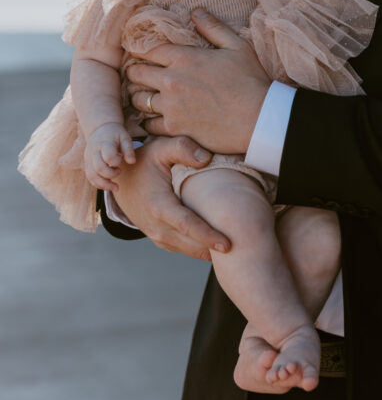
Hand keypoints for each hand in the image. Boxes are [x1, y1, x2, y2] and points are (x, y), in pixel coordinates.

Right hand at [84, 121, 135, 190]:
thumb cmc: (115, 134)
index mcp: (104, 143)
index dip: (116, 161)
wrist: (100, 128)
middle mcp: (94, 151)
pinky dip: (98, 184)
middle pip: (98, 168)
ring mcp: (88, 158)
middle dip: (111, 174)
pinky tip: (108, 186)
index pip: (108, 156)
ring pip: (92, 175)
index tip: (121, 159)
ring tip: (116, 187)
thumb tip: (132, 162)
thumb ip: (128, 149)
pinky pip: (90, 177)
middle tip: (119, 171)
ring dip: (104, 184)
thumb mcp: (125, 137)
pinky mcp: (87, 164)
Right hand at [113, 135, 229, 258]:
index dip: (208, 236)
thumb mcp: (162, 147)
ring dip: (209, 251)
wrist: (119, 179)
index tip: (228, 245)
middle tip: (243, 250)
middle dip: (215, 249)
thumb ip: (183, 148)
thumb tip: (206, 158)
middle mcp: (156, 226)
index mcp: (158, 205)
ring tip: (236, 252)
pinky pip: (183, 248)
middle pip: (191, 244)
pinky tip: (218, 245)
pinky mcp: (159, 238)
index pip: (187, 225)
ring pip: (188, 250)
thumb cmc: (145, 160)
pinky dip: (200, 249)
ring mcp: (156, 235)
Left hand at [126, 10, 269, 154]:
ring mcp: (171, 107)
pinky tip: (155, 119)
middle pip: (136, 74)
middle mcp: (171, 82)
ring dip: (139, 96)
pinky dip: (148, 121)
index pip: (147, 49)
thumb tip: (196, 11)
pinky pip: (148, 125)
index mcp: (184, 58)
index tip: (139, 51)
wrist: (260, 119)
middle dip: (135, 71)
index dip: (139, 49)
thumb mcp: (237, 46)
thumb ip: (213, 27)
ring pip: (138, 100)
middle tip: (137, 73)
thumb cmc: (251, 81)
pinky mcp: (174, 129)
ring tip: (144, 96)